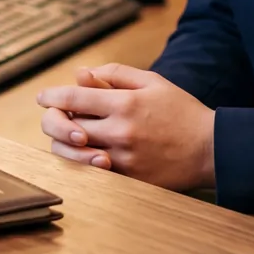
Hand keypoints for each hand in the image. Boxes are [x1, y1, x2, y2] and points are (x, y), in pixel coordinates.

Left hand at [37, 64, 213, 190]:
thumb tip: (82, 73)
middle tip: (54, 115)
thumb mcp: (152, 82)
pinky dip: (83, 161)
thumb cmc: (181, 111)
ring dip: (65, 143)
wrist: (210, 149)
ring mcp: (123, 159)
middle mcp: (120, 132)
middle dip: (53, 119)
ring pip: (74, 153)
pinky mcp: (128, 180)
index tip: (42, 97)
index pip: (74, 98)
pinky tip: (85, 151)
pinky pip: (92, 172)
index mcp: (125, 104)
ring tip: (70, 134)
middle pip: (67, 127)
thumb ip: (115, 75)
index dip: (52, 96)